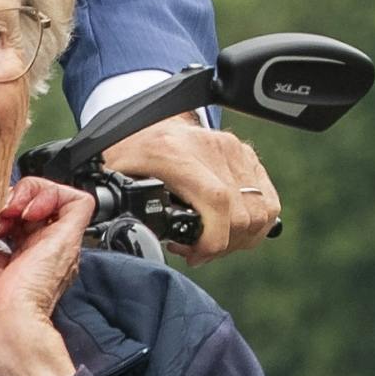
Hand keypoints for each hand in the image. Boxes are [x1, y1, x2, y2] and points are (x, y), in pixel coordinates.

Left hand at [0, 178, 87, 375]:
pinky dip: (49, 192)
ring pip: (57, 197)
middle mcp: (44, 255)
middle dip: (11, 199)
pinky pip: (78, 200)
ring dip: (29, 192)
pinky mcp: (68, 240)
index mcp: (21, 266)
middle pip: (36, 206)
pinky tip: (25, 209)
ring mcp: (58, 247)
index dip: (0, 211)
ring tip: (9, 211)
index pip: (19, 222)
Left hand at [104, 121, 280, 260]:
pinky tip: (229, 228)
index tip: (194, 254)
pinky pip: (269, 201)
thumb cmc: (130, 150)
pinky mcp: (247, 155)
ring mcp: (234, 149)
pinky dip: (254, 224)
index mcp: (175, 152)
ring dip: (240, 239)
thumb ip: (111, 202)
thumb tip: (105, 233)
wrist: (150, 121)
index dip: (213, 239)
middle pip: (242, 214)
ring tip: (211, 241)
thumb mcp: (111, 173)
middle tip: (194, 251)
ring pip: (261, 212)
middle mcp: (211, 147)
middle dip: (221, 246)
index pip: (216, 201)